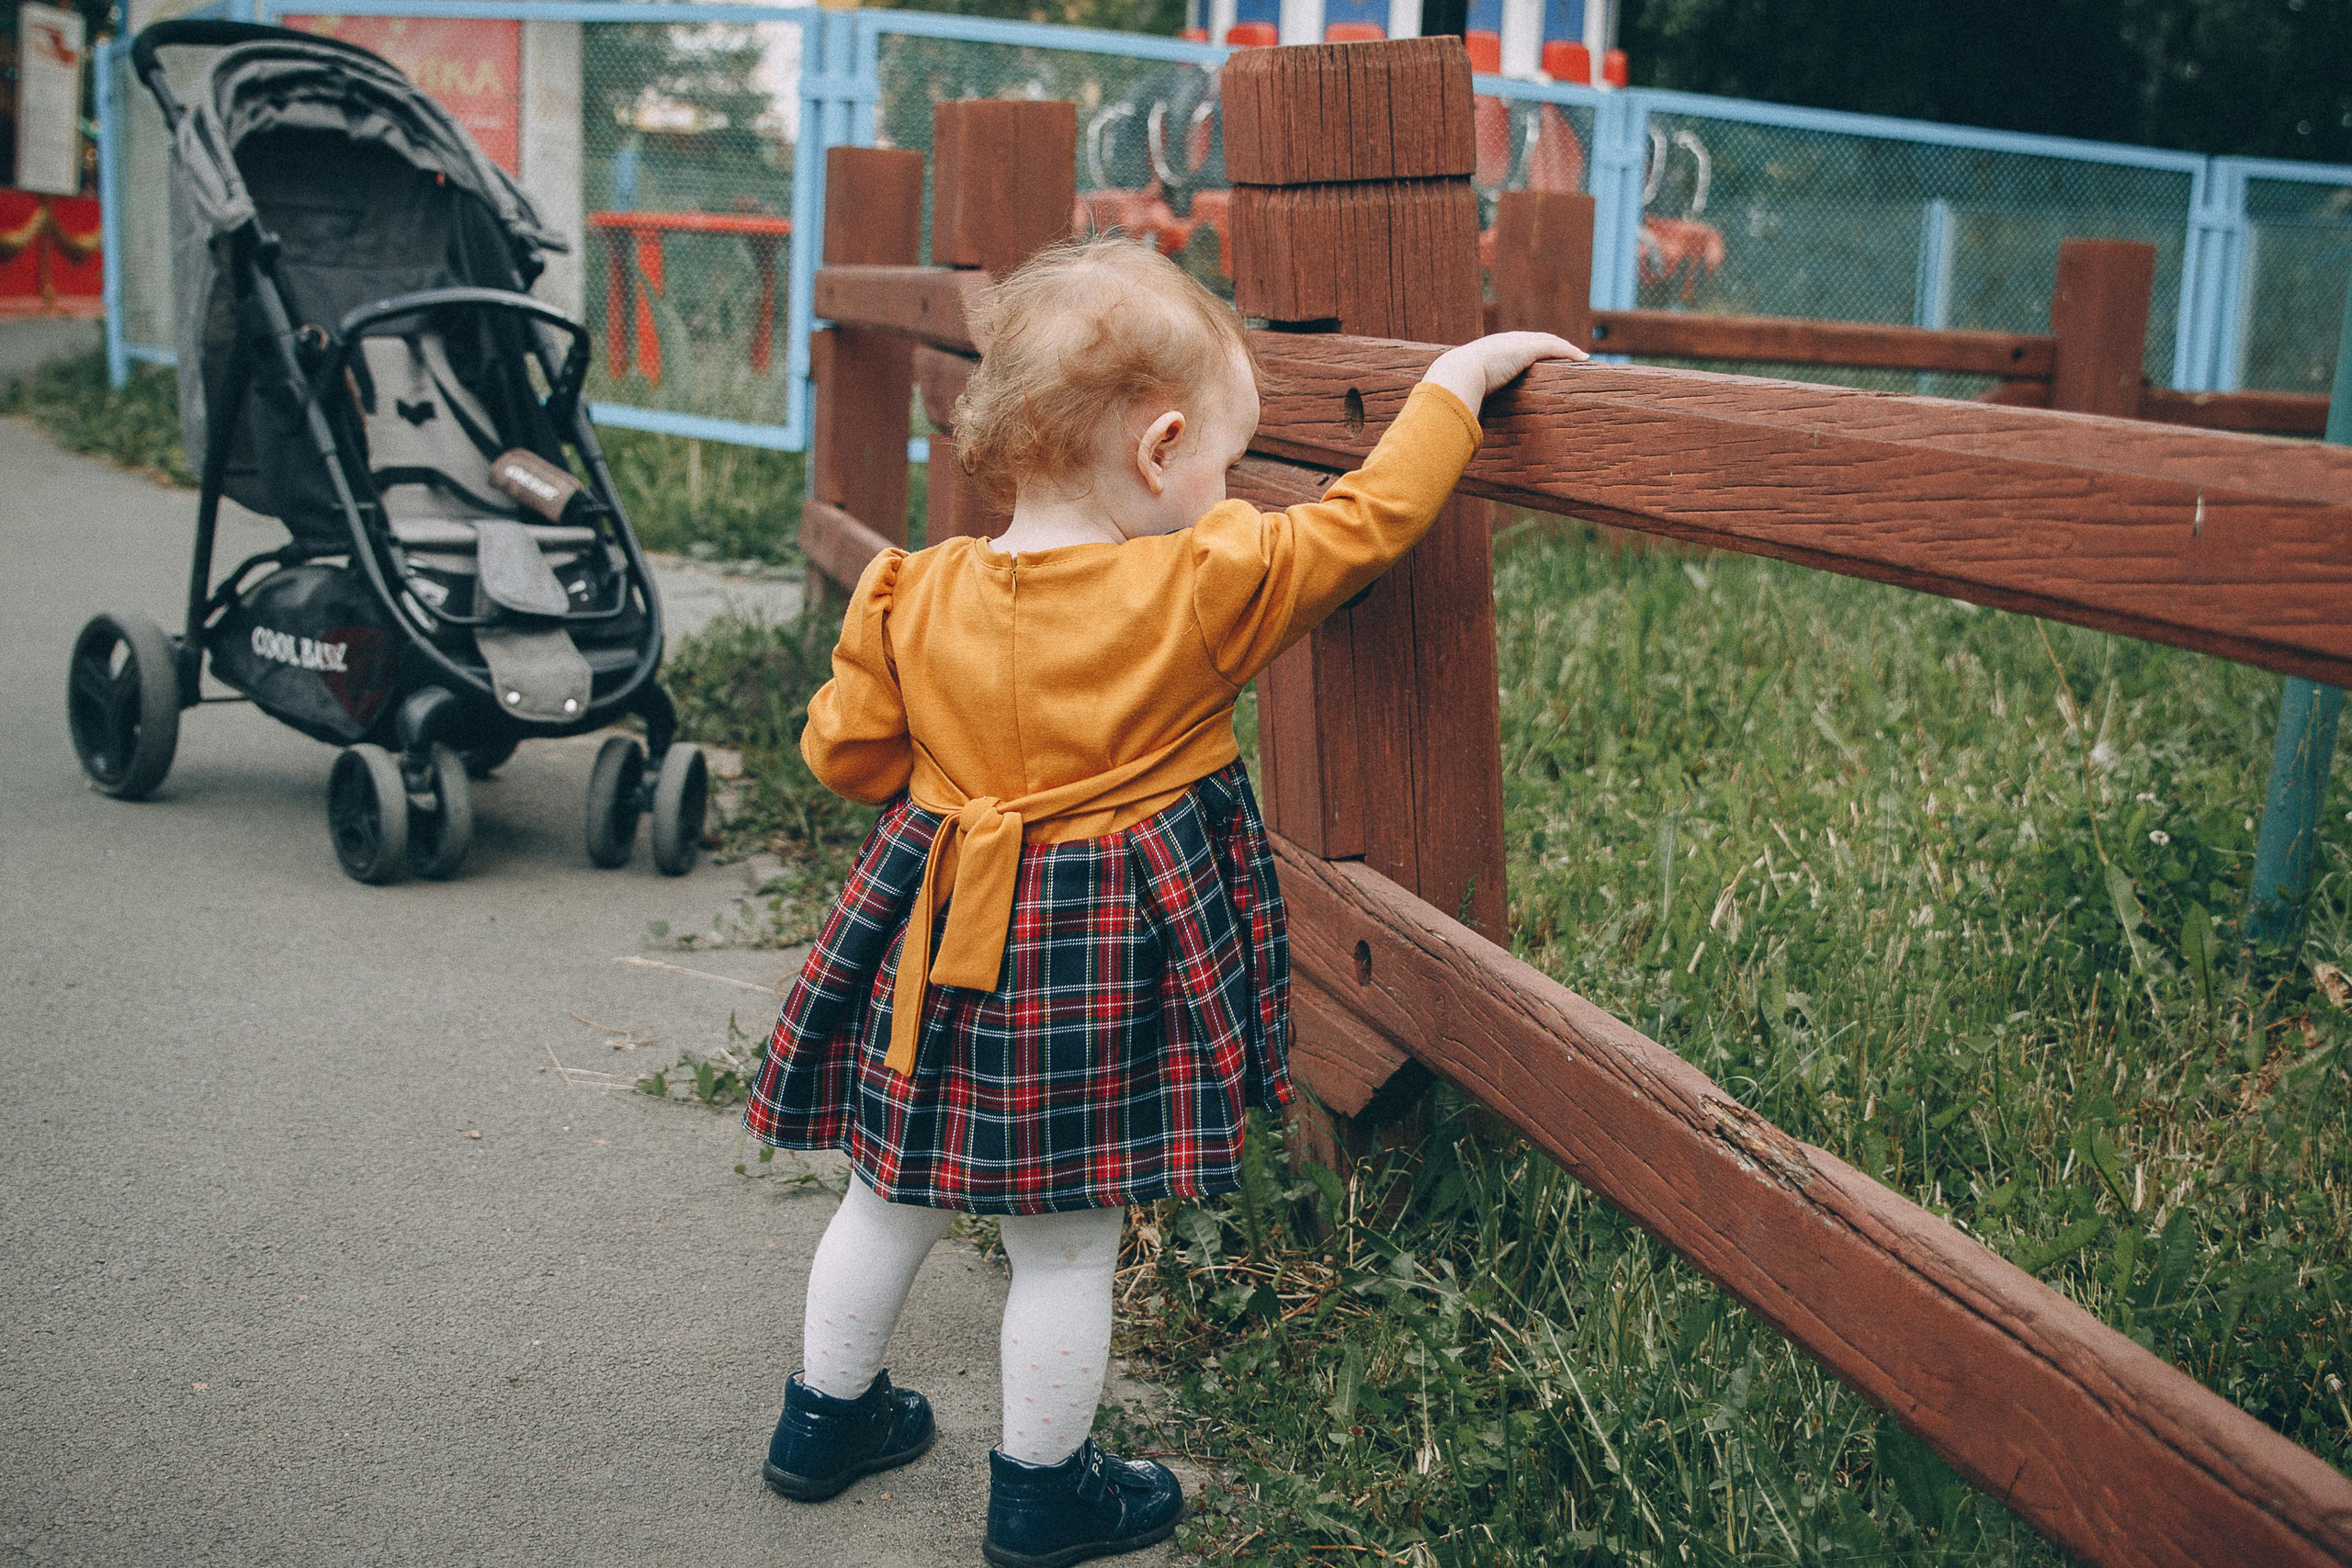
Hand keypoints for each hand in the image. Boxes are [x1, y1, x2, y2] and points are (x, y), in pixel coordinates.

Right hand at [1423, 331, 1587, 409]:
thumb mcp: (1457, 400)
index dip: (1524, 353)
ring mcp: (1514, 344)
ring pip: (1546, 341)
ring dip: (1563, 348)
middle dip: (1547, 346)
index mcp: (1485, 352)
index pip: (1509, 348)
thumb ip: (1462, 412)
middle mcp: (1501, 343)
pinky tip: (1582, 358)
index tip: (1534, 362)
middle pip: (1531, 340)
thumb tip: (1458, 436)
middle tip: (1563, 355)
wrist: (1454, 378)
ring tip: (1579, 357)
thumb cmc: (1451, 393)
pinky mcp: (1526, 349)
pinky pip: (1553, 347)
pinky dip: (1568, 351)